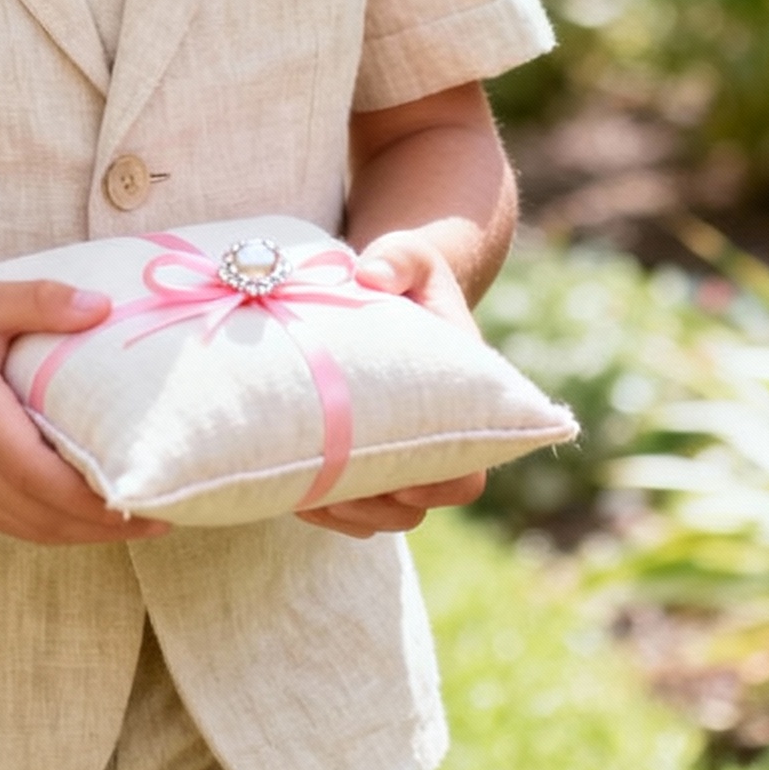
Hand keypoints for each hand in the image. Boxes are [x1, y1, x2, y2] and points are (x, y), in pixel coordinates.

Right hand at [0, 278, 168, 546]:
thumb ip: (40, 302)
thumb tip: (101, 308)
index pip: (43, 478)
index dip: (98, 501)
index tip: (150, 499)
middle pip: (43, 516)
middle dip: (105, 526)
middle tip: (165, 515)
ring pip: (29, 530)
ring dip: (84, 534)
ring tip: (139, 521)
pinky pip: (11, 523)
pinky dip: (53, 527)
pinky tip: (88, 518)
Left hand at [294, 229, 487, 538]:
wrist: (392, 285)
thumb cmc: (405, 271)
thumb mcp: (407, 254)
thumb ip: (397, 258)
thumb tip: (371, 275)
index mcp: (463, 393)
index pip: (472, 460)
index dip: (443, 482)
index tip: (403, 482)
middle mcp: (439, 430)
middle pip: (425, 501)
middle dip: (382, 508)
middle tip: (336, 495)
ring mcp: (405, 447)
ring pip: (390, 512)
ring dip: (353, 515)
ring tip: (309, 499)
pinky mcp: (371, 453)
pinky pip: (358, 504)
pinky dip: (330, 508)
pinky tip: (296, 495)